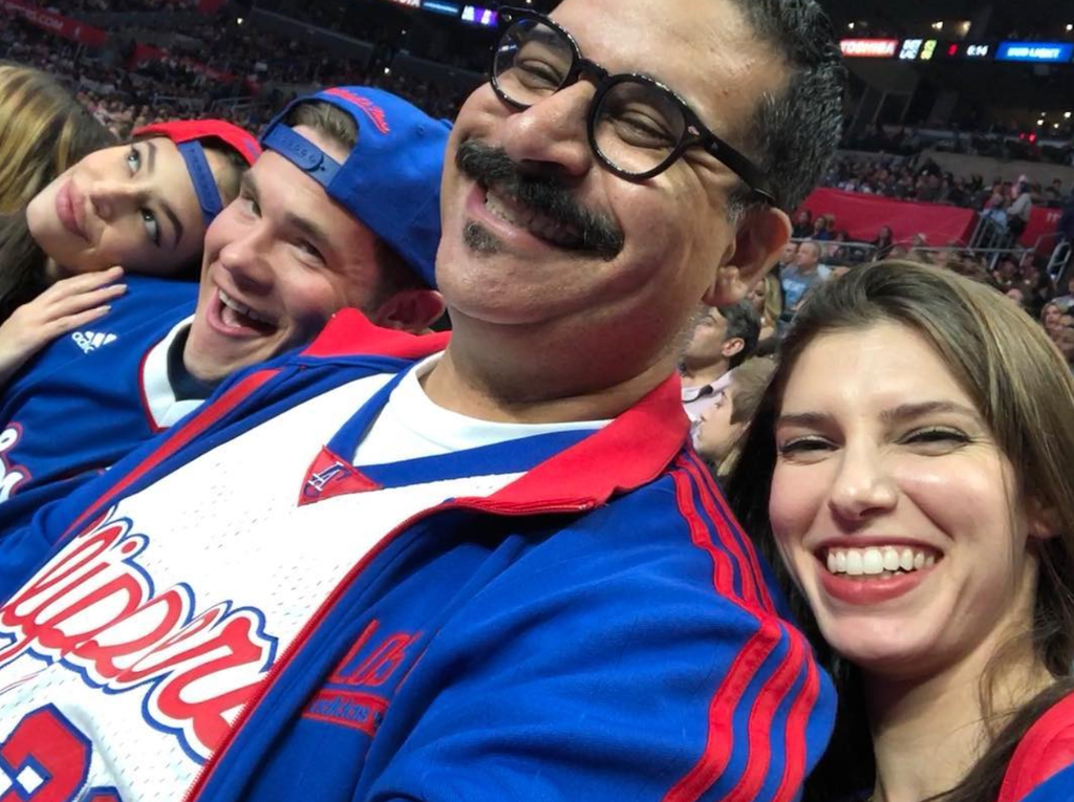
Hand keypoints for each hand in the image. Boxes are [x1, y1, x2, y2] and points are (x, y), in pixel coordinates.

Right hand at [0, 267, 126, 386]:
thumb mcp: (26, 336)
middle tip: (120, 272)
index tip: (106, 274)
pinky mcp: (34, 338)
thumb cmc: (4, 355)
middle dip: (96, 280)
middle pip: (69, 290)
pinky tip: (106, 312)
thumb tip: (67, 322)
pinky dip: (87, 317)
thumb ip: (44, 327)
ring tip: (120, 290)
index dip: (84, 280)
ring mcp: (33, 322)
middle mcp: (33, 310)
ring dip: (97, 295)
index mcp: (32, 309)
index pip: (61, 288)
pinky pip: (65, 324)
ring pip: (70, 303)